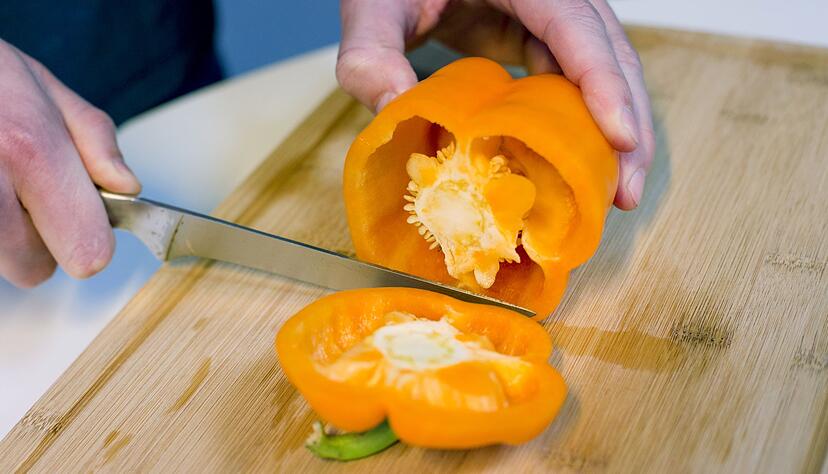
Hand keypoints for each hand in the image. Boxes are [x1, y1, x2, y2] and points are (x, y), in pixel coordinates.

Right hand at [0, 40, 140, 287]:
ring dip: (4, 234)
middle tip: (21, 193)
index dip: (89, 238)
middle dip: (36, 239)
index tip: (82, 219)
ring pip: (1, 261)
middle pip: (32, 268)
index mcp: (28, 149)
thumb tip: (126, 186)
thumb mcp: (42, 87)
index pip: (86, 249)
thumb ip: (95, 141)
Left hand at [337, 0, 653, 208]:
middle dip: (627, 120)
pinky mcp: (538, 34)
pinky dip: (581, 122)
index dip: (603, 80)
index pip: (575, 22)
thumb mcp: (372, 8)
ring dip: (613, 129)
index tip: (621, 138)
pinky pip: (572, 77)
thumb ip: (370, 55)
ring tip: (615, 191)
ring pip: (601, 68)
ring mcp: (548, 12)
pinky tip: (577, 165)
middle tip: (627, 190)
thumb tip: (397, 112)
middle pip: (609, 50)